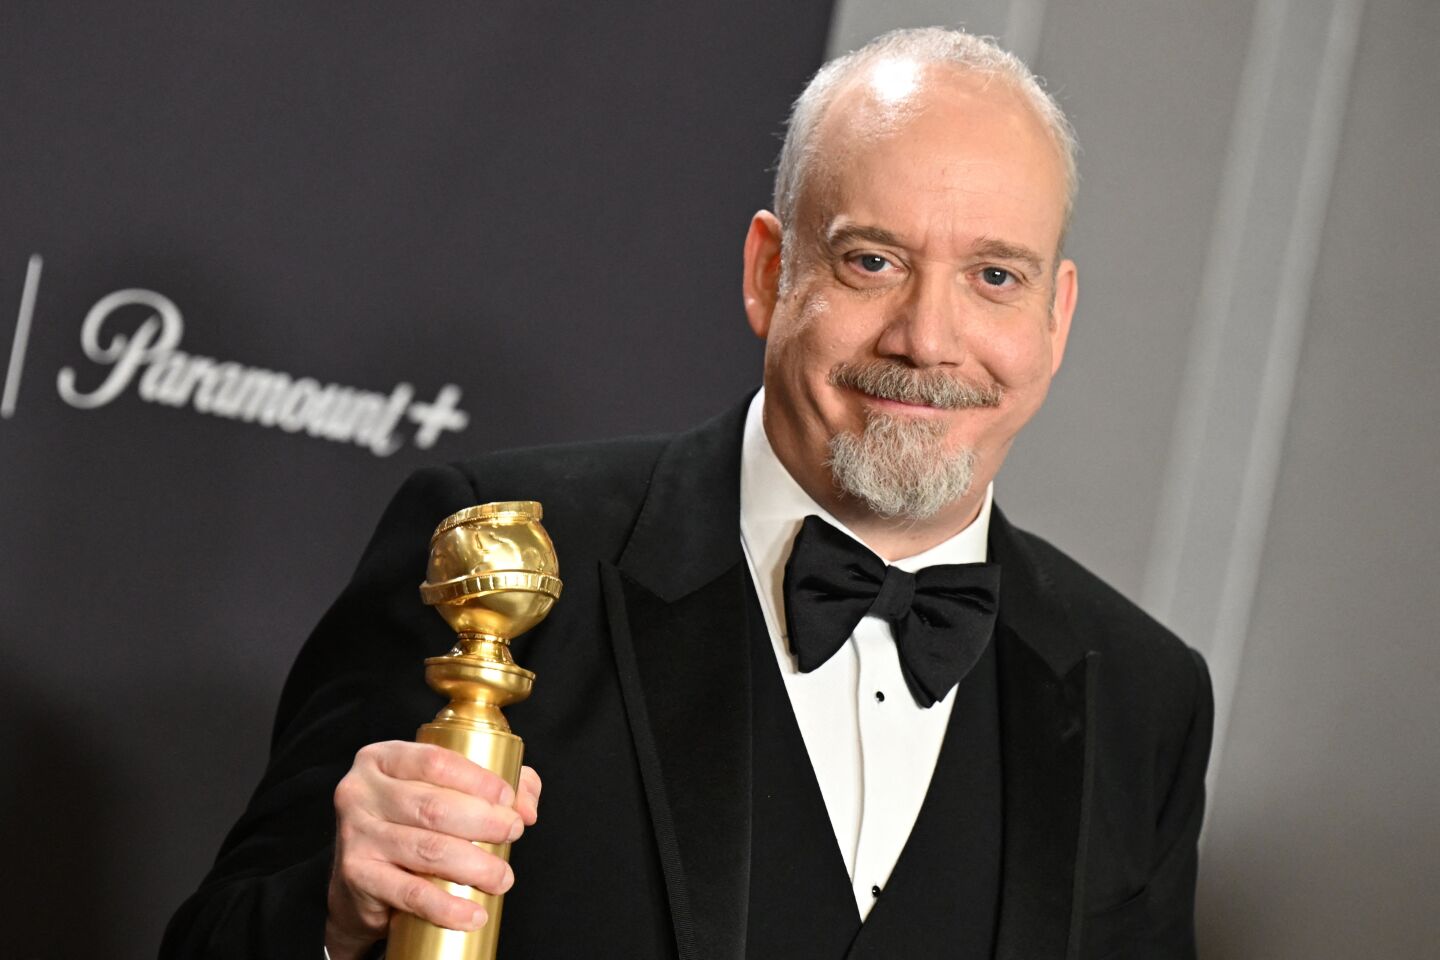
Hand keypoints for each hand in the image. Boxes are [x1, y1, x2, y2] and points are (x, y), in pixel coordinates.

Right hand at [324, 741, 542, 959]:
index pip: (434, 760)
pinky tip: (473, 914)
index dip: (478, 779)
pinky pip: (410, 893)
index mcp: (383, 759)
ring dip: (475, 866)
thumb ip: (492, 785)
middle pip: (433, 806)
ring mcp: (355, 834)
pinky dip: (447, 907)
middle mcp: (361, 792)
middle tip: (513, 832)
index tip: (509, 799)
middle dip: (485, 821)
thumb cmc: (410, 823)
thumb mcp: (443, 790)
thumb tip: (526, 806)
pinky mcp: (357, 875)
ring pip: (427, 849)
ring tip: (502, 877)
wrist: (358, 878)